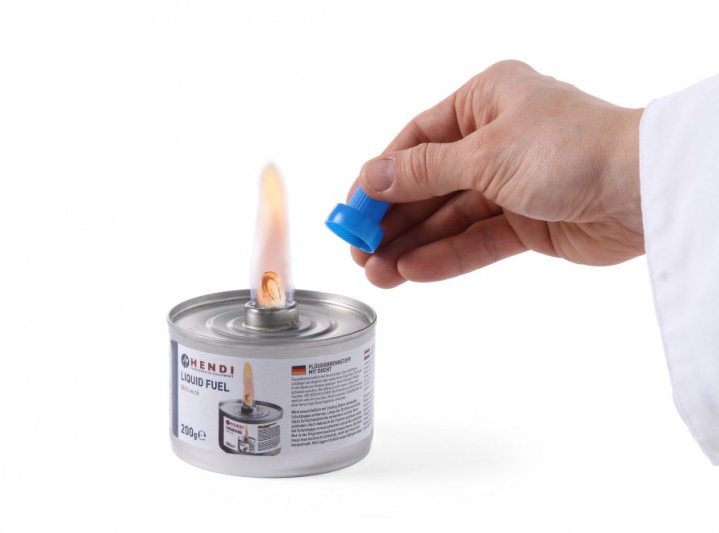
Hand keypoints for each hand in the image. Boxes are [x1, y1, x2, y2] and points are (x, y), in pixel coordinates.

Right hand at [350, 60, 643, 287]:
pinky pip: (476, 240)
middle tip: (359, 250)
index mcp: (485, 101)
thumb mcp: (483, 154)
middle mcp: (495, 139)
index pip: (416, 142)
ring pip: (450, 218)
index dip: (379, 178)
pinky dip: (446, 256)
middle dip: (393, 220)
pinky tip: (413, 272)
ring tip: (378, 272)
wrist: (643, 189)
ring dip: (413, 245)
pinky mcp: (527, 222)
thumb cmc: (572, 148)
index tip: (352, 210)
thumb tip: (371, 176)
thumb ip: (422, 171)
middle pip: (429, 184)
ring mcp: (511, 183)